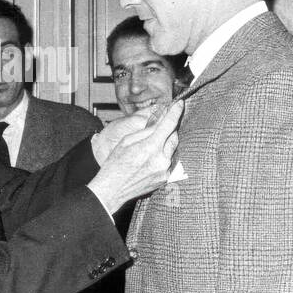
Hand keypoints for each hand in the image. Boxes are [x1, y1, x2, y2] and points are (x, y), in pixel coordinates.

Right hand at [88, 100, 182, 215]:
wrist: (112, 189)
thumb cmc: (115, 164)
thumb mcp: (127, 141)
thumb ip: (146, 130)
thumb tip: (160, 120)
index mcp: (150, 147)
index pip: (169, 124)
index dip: (176, 111)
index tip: (180, 104)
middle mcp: (160, 159)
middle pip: (174, 136)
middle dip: (169, 129)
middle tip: (161, 127)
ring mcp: (164, 170)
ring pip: (172, 150)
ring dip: (166, 144)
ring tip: (151, 146)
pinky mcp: (165, 179)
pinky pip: (169, 162)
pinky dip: (164, 156)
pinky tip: (151, 159)